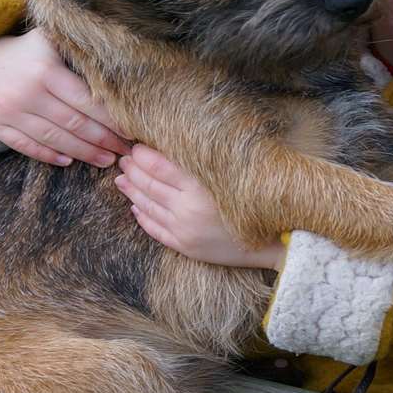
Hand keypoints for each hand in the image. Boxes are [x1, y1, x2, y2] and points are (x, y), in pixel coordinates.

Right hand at [0, 32, 130, 166]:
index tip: (131, 130)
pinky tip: (70, 161)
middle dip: (103, 140)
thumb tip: (123, 66)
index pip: (85, 101)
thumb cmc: (27, 53)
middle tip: (125, 151)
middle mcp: (25, 92)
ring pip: (54, 139)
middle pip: (73, 124)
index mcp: (45, 70)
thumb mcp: (50, 41)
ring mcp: (8, 111)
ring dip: (84, 153)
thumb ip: (79, 51)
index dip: (111, 119)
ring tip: (106, 160)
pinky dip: (50, 156)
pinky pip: (27, 147)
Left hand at [116, 146, 284, 270]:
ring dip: (131, 191)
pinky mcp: (184, 246)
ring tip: (122, 179)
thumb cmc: (254, 202)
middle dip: (132, 170)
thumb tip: (171, 151)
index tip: (135, 147)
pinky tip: (135, 206)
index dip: (143, 156)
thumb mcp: (229, 178)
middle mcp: (188, 209)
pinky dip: (141, 215)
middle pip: (149, 185)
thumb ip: (200, 166)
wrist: (271, 242)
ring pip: (147, 206)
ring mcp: (184, 229)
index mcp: (200, 188)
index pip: (160, 167)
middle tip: (123, 159)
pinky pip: (154, 229)